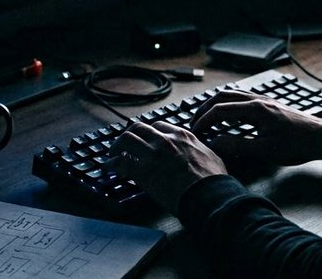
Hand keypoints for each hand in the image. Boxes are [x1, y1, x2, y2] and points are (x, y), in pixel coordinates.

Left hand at [108, 120, 227, 213]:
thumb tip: (206, 151)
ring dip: (116, 146)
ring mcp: (153, 153)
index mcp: (182, 135)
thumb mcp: (213, 156)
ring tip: (112, 155)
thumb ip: (204, 150)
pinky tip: (108, 170)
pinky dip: (111, 164)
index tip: (144, 141)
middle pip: (138, 127)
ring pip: (126, 139)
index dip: (148, 133)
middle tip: (123, 146)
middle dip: (129, 135)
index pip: (158, 126)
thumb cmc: (214, 180)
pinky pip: (121, 162)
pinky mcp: (143, 170)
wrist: (208, 194)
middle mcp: (165, 140)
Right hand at [191, 90, 321, 165]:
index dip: (204, 121)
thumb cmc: (296, 144)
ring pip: (232, 95)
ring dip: (216, 105)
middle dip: (205, 109)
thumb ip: (237, 146)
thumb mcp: (265, 150)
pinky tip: (227, 117)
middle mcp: (257, 100)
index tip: (195, 132)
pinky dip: (228, 105)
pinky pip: (241, 99)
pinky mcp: (268, 105)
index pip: (220, 110)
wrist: (321, 137)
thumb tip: (215, 142)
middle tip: (195, 123)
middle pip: (222, 96)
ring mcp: (263, 100)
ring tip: (207, 119)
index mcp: (255, 109)